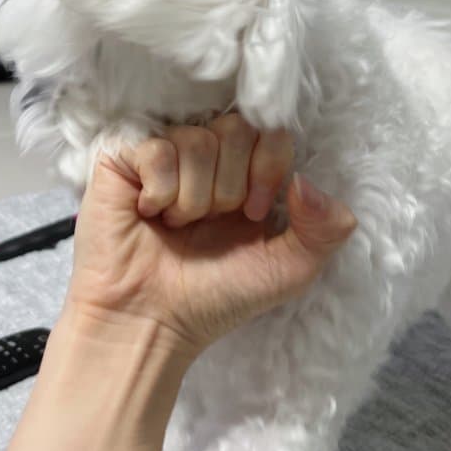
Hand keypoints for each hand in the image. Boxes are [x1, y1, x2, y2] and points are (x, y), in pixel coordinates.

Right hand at [64, 115, 356, 355]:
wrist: (152, 321)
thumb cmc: (218, 296)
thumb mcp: (291, 269)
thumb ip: (326, 227)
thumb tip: (305, 180)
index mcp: (250, 174)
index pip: (272, 133)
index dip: (267, 170)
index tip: (253, 215)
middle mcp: (209, 158)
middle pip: (237, 129)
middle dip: (230, 188)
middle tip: (210, 223)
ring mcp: (166, 154)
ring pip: (197, 140)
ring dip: (193, 198)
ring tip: (177, 225)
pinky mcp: (124, 159)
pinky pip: (157, 150)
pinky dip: (160, 192)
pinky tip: (150, 214)